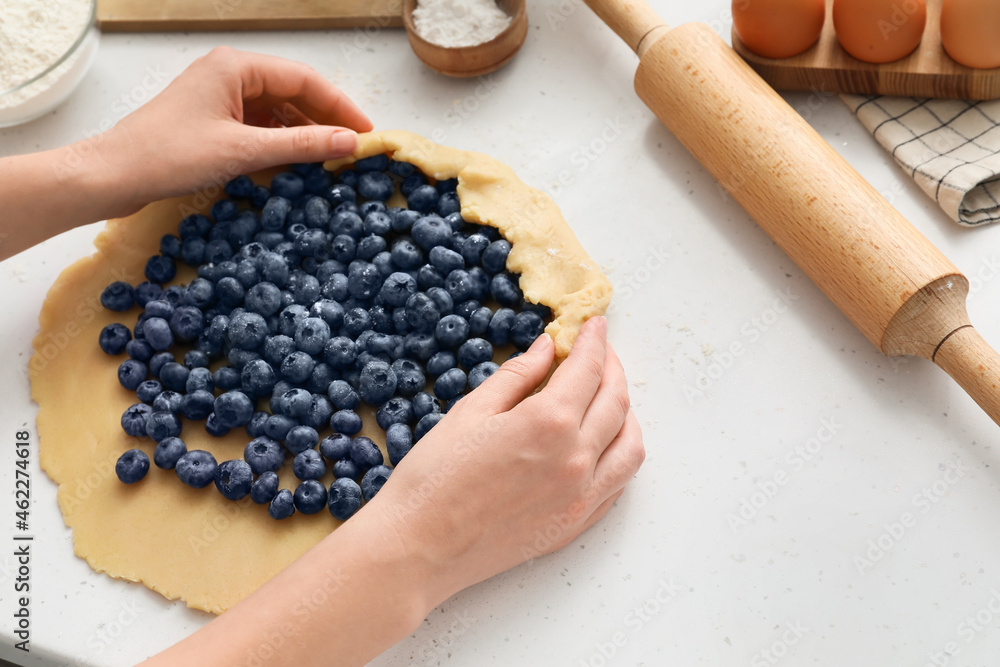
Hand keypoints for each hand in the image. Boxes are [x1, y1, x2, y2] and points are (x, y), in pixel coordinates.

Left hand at [0, 48, 371, 259]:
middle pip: (293, 93)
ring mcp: (219, 98)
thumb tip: (348, 144)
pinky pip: (259, 127)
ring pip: (277, 112)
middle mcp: (229, 75)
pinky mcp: (211, 122)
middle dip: (325, 122)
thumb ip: (300, 146)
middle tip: (354, 152)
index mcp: (236, 67)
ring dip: (303, 136)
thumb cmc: (168, 156)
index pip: (305, 80)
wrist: (112, 176)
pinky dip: (280, 145)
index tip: (367, 134)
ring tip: (330, 163)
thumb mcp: (243, 152)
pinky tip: (295, 167)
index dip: (341, 107)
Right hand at [367, 315, 645, 602]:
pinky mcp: (576, 525)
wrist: (419, 548)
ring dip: (626, 413)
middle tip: (600, 352)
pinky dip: (620, 454)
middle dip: (612, 369)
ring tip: (607, 395)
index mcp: (548, 424)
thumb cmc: (434, 478)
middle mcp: (575, 460)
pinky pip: (619, 483)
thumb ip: (517, 376)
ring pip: (630, 446)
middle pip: (616, 402)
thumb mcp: (470, 412)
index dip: (594, 341)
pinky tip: (604, 442)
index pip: (588, 370)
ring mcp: (581, 498)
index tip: (594, 324)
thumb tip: (548, 348)